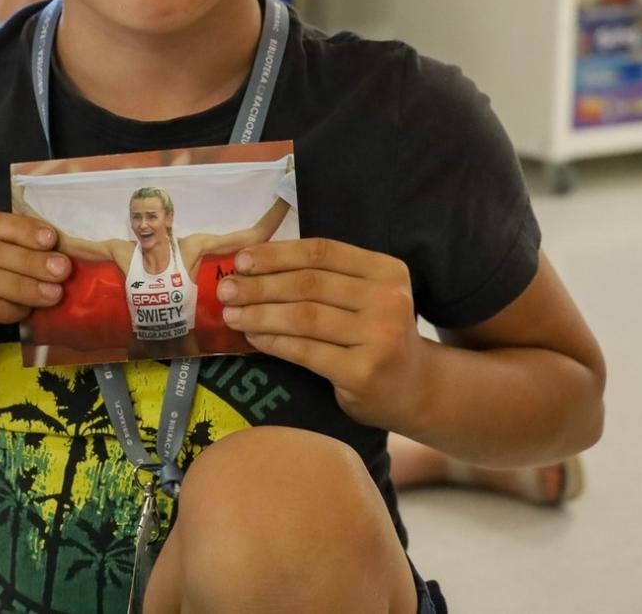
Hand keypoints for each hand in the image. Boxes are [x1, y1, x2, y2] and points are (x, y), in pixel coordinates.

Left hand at [216, 239, 425, 429]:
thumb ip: (326, 277)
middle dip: (260, 285)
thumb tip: (254, 264)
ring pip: (304, 317)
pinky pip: (306, 351)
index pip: (322, 252)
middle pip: (309, 284)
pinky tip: (253, 338)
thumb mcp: (366, 295)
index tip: (241, 260)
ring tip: (231, 315)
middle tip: (225, 290)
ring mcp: (379, 337)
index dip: (277, 254)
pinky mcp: (363, 372)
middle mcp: (387, 299)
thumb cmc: (378, 334)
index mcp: (386, 270)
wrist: (415, 388)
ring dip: (260, 314)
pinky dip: (274, 342)